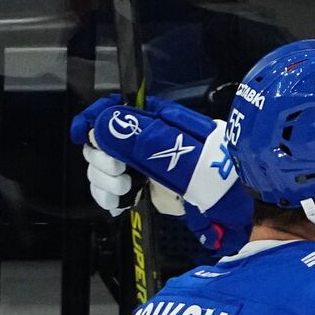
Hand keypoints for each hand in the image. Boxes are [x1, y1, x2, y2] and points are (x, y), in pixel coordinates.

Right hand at [69, 93, 253, 253]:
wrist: (230, 206)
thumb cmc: (216, 172)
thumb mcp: (183, 152)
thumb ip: (144, 137)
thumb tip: (105, 122)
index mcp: (158, 120)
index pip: (116, 108)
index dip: (95, 117)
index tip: (83, 134)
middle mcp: (146, 138)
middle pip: (100, 140)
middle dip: (101, 157)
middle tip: (121, 170)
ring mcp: (142, 163)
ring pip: (99, 165)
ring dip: (105, 179)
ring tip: (129, 188)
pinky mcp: (141, 185)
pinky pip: (108, 187)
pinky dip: (108, 196)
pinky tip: (122, 200)